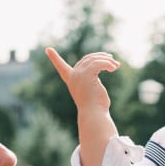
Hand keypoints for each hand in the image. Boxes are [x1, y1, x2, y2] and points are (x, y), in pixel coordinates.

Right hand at [44, 47, 120, 165]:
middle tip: (112, 61)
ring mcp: (79, 75)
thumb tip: (104, 83)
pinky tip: (114, 68)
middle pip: (86, 59)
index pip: (61, 68)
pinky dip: (107, 63)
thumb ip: (94, 84)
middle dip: (100, 57)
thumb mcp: (94, 94)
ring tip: (116, 66)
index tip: (48, 49)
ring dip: (107, 61)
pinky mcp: (87, 75)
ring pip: (94, 60)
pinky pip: (98, 63)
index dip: (55, 59)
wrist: (94, 116)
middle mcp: (73, 77)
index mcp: (71, 81)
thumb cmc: (96, 109)